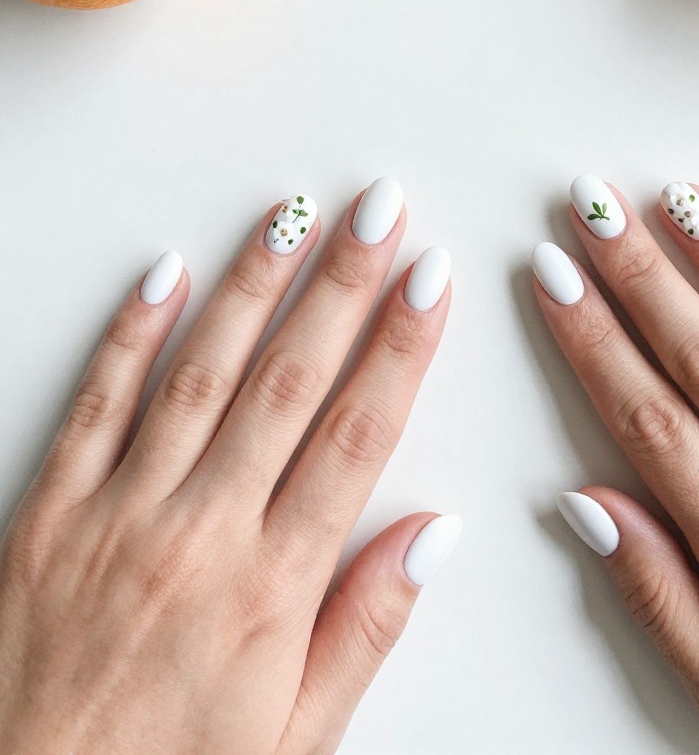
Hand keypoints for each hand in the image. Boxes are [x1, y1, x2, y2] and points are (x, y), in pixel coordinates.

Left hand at [0, 180, 457, 754]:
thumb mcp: (296, 738)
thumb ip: (366, 627)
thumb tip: (433, 534)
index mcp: (271, 588)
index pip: (356, 436)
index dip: (401, 348)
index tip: (430, 281)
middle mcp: (200, 531)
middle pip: (289, 381)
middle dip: (343, 285)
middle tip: (380, 210)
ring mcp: (120, 511)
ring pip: (201, 371)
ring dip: (253, 285)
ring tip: (294, 217)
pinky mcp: (50, 510)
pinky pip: (96, 402)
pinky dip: (132, 332)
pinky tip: (167, 272)